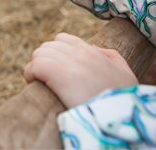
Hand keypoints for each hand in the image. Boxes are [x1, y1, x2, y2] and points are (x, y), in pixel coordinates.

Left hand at [23, 33, 137, 107]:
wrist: (122, 116)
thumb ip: (110, 57)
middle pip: (48, 46)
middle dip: (44, 60)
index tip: (56, 68)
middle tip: (45, 77)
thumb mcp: (124, 73)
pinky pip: (34, 66)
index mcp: (93, 51)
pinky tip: (33, 83)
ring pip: (39, 54)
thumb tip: (94, 49)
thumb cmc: (124, 100)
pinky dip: (30, 74)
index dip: (56, 53)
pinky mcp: (56, 74)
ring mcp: (68, 62)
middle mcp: (79, 53)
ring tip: (39, 81)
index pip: (63, 40)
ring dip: (36, 67)